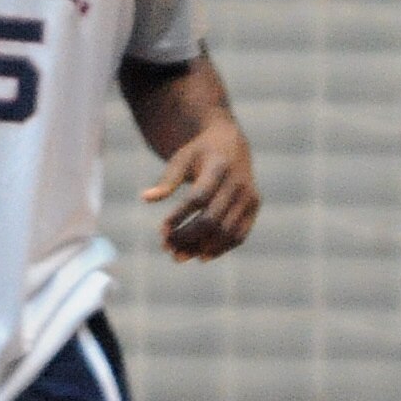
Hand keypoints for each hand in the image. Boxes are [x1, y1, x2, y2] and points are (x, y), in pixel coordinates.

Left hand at [144, 121, 258, 260]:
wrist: (230, 145)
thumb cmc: (199, 154)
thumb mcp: (181, 159)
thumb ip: (167, 180)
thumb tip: (146, 198)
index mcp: (218, 166)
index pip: (198, 198)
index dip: (179, 217)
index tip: (161, 231)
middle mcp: (238, 182)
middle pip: (212, 219)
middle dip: (188, 237)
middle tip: (167, 248)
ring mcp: (249, 196)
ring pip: (226, 231)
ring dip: (202, 248)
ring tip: (179, 256)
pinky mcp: (254, 207)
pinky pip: (239, 235)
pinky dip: (221, 249)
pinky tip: (200, 256)